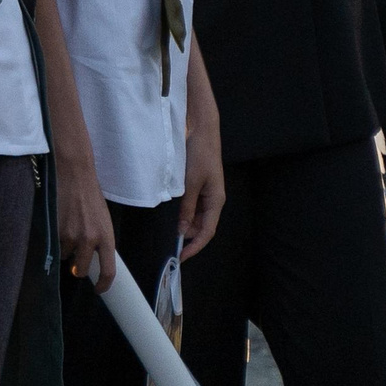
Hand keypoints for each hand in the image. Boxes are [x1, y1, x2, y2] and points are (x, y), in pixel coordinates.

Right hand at [55, 156, 117, 289]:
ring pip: (65, 257)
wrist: (75, 173)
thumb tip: (93, 260)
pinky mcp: (55, 230)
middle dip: (77, 268)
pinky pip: (54, 245)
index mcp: (106, 237)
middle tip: (76, 257)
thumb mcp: (102, 219)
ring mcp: (71, 236)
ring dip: (65, 250)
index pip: (108, 271)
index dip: (103, 285)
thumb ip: (99, 239)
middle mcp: (90, 239)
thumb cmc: (90, 195)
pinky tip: (59, 224)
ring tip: (67, 229)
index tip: (98, 290)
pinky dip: (55, 240)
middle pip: (81, 270)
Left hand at [178, 113, 224, 262]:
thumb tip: (182, 230)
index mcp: (216, 201)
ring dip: (185, 225)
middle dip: (188, 237)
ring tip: (169, 231)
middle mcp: (213, 200)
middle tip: (170, 245)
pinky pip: (192, 207)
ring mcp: (206, 193)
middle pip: (202, 227)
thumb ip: (186, 208)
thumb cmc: (200, 153)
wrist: (201, 129)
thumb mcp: (190, 183)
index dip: (194, 247)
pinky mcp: (199, 186)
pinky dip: (184, 214)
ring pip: (196, 218)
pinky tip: (174, 215)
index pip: (207, 232)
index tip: (181, 257)